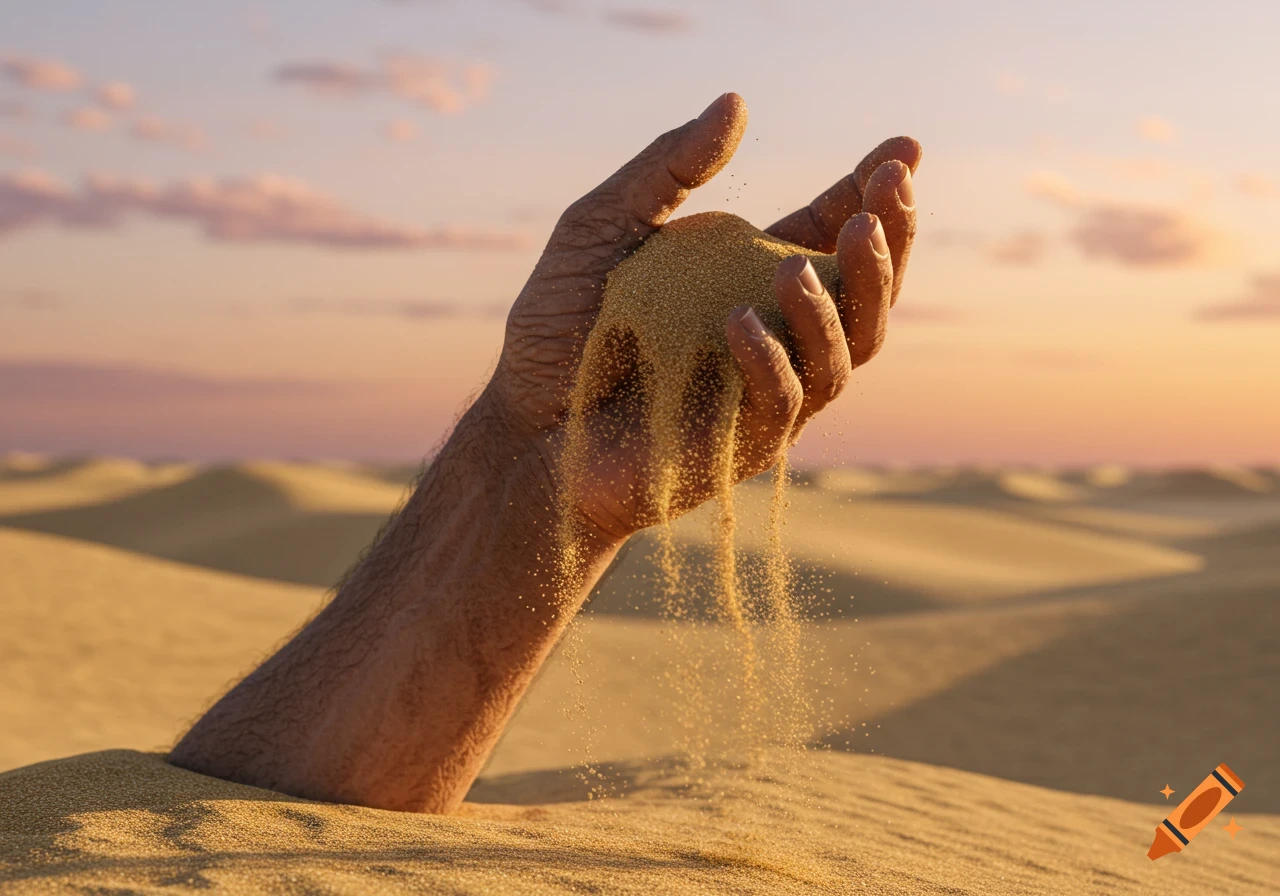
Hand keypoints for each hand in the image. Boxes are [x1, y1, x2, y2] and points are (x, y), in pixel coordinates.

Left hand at [490, 93, 919, 541]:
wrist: (523, 422)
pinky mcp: (742, 443)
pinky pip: (782, 401)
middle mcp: (773, 335)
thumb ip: (665, 169)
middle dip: (889, 242)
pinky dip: (769, 359)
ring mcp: (765, 393)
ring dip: (847, 299)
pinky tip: (739, 321)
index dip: (870, 194)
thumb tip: (735, 103)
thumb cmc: (560, 328)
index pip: (826, 235)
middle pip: (864, 295)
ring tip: (818, 255)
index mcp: (746, 280)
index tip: (903, 149)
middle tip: (890, 192)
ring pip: (846, 351)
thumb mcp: (601, 226)